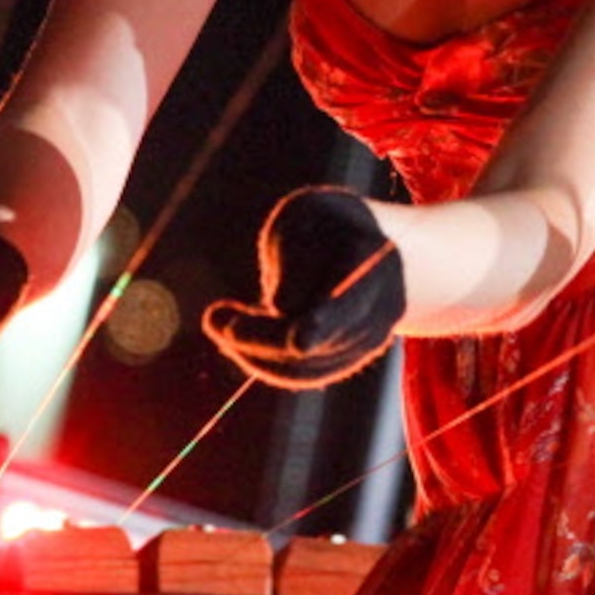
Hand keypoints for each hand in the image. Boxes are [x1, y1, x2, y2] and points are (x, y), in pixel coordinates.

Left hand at [202, 188, 404, 389]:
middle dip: (262, 336)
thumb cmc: (322, 225)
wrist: (365, 247)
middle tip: (213, 318)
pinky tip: (235, 333)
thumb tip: (282, 309)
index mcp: (374, 257)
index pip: (349, 295)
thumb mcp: (302, 221)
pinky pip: (301, 373)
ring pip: (305, 364)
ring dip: (252, 349)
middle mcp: (381, 305)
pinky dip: (262, 358)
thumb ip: (294, 259)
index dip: (325, 320)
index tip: (299, 340)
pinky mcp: (348, 358)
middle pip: (318, 337)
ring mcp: (370, 337)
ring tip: (216, 318)